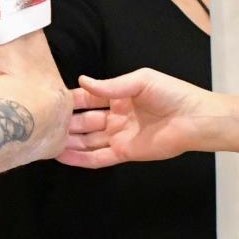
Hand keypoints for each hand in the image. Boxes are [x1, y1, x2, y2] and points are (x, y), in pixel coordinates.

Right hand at [60, 68, 220, 166]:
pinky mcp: (124, 153)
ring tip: (44, 141)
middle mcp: (115, 117)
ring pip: (86, 140)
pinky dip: (79, 158)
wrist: (197, 120)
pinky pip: (97, 157)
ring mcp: (119, 136)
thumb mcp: (140, 81)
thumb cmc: (172, 95)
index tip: (48, 101)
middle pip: (83, 121)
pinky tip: (61, 156)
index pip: (86, 98)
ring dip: (67, 141)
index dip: (69, 100)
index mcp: (118, 96)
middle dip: (64, 122)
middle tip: (41, 124)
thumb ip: (109, 85)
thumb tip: (81, 81)